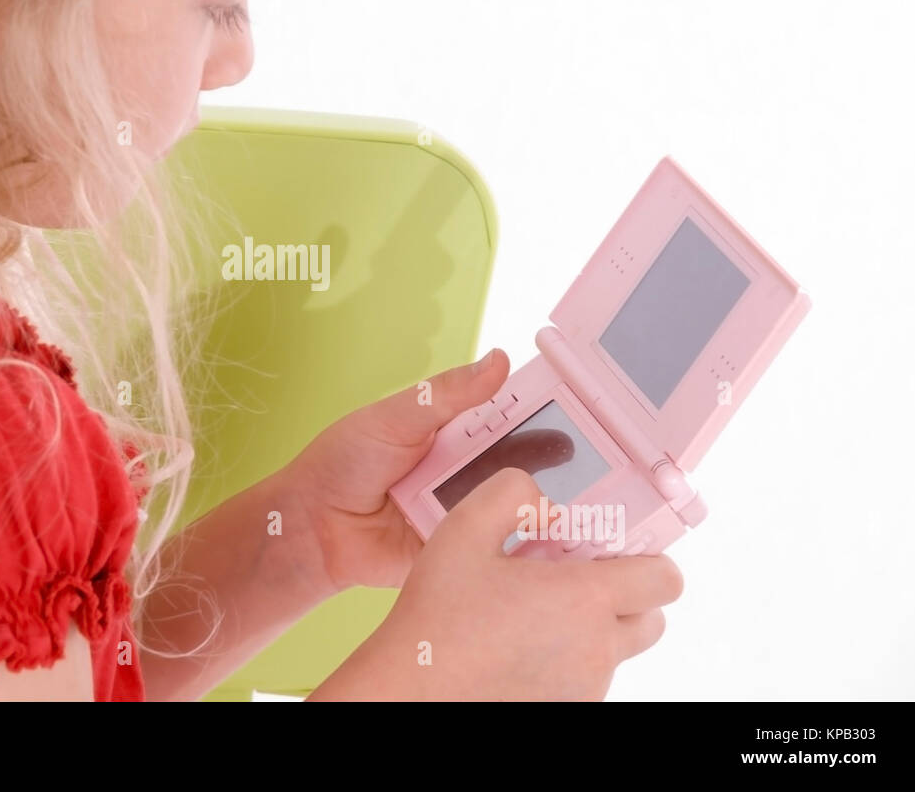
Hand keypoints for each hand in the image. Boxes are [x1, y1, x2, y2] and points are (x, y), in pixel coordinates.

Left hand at [285, 348, 574, 591]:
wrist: (310, 530)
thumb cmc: (341, 464)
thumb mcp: (395, 418)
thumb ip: (447, 395)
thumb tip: (497, 360)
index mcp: (453, 434)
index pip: (510, 418)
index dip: (546, 415)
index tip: (585, 411)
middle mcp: (466, 473)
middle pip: (524, 465)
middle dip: (561, 463)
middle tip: (603, 460)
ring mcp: (465, 514)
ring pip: (517, 508)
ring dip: (549, 507)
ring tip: (598, 502)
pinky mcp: (460, 553)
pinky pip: (498, 551)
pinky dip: (524, 548)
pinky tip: (560, 544)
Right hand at [309, 469, 683, 700]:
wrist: (413, 688)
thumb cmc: (437, 617)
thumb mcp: (464, 529)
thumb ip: (511, 492)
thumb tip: (541, 495)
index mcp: (585, 600)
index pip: (666, 578)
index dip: (647, 556)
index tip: (609, 547)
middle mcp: (596, 649)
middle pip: (652, 617)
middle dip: (626, 592)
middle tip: (575, 574)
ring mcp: (582, 685)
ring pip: (618, 648)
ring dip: (595, 625)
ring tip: (536, 607)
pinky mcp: (563, 706)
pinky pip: (586, 675)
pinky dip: (569, 655)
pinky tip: (519, 637)